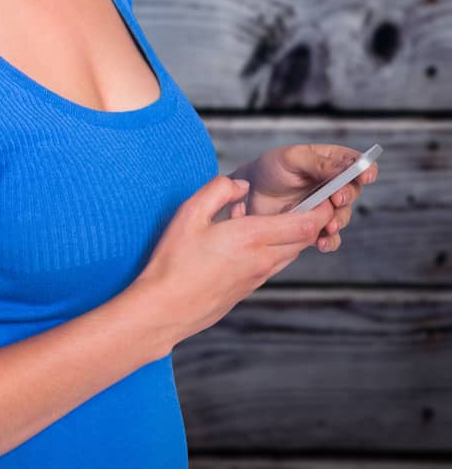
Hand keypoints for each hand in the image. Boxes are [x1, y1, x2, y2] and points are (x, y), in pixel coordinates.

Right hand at [127, 175, 331, 351]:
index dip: (322, 210)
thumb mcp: (189, 214)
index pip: (305, 225)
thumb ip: (218, 191)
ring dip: (291, 235)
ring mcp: (258, 277)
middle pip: (304, 240)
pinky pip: (272, 264)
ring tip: (273, 218)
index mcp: (252, 237)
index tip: (325, 197)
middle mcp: (262, 259)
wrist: (167, 308)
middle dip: (312, 221)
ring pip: (290, 253)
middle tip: (307, 202)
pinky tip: (247, 239)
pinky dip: (272, 248)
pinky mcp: (249, 289)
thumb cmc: (174, 261)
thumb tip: (242, 185)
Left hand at [229, 143, 379, 251]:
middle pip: (353, 190)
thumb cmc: (271, 168)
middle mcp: (333, 184)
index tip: (365, 175)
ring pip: (343, 215)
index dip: (366, 169)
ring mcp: (326, 206)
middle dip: (348, 195)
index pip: (356, 163)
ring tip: (329, 224)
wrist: (248, 193)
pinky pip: (331, 236)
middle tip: (337, 198)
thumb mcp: (292, 158)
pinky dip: (330, 241)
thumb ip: (318, 162)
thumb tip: (346, 166)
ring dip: (339, 220)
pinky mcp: (316, 225)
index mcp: (331, 162)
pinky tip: (322, 243)